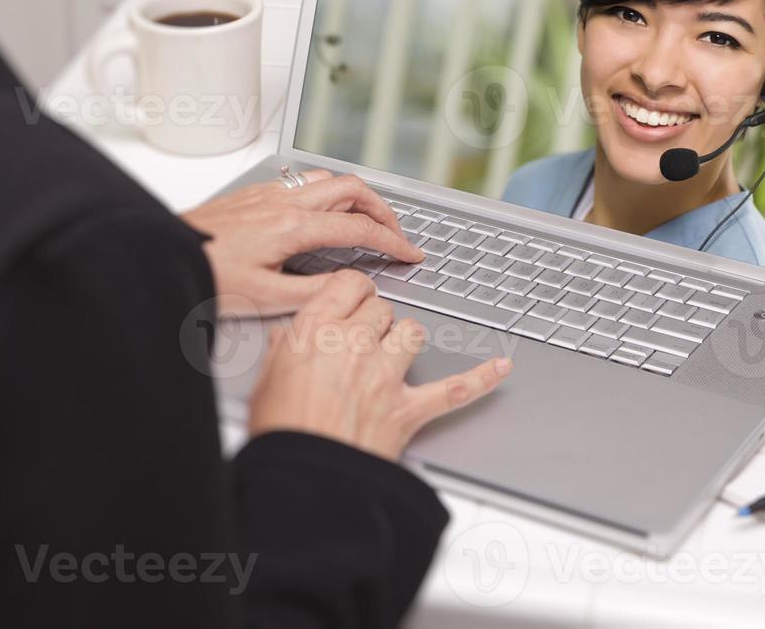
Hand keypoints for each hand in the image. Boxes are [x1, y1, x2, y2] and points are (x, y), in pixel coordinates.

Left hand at [181, 170, 423, 317]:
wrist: (168, 254)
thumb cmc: (208, 276)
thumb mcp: (266, 298)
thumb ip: (316, 292)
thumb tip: (350, 285)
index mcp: (293, 227)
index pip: (359, 227)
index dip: (393, 241)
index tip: (410, 253)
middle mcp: (285, 202)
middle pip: (353, 188)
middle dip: (383, 209)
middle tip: (396, 234)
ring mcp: (270, 193)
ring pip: (329, 179)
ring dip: (356, 196)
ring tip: (367, 221)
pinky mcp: (256, 194)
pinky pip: (304, 182)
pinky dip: (329, 194)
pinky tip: (324, 214)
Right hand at [247, 270, 510, 460]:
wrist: (302, 479)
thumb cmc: (281, 433)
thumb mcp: (266, 380)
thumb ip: (285, 350)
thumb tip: (291, 338)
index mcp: (316, 331)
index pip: (350, 285)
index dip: (353, 292)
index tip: (352, 299)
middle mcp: (355, 345)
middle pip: (382, 308)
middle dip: (375, 320)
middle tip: (363, 337)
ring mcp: (386, 376)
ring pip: (412, 332)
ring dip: (405, 339)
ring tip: (394, 352)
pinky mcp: (408, 410)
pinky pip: (455, 388)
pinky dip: (480, 378)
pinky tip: (498, 368)